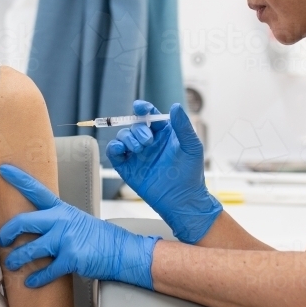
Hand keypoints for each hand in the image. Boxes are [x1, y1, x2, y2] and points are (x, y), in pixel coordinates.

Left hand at [0, 164, 159, 288]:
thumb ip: (55, 220)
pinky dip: (36, 278)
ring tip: (10, 265)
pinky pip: (47, 270)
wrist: (121, 251)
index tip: (3, 169)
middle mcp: (62, 220)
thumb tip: (33, 227)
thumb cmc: (97, 237)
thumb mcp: (76, 220)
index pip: (37, 190)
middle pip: (24, 222)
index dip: (19, 179)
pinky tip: (30, 282)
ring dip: (16, 259)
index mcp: (61, 209)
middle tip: (1, 241)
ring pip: (30, 249)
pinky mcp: (71, 258)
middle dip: (8, 233)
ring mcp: (66, 238)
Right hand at [106, 100, 221, 243]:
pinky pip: (114, 153)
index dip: (143, 109)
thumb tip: (175, 106)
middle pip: (134, 125)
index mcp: (164, 133)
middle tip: (147, 141)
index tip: (140, 107)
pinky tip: (120, 149)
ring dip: (127, 138)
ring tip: (139, 148)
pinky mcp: (127, 167)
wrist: (182, 200)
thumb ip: (183, 126)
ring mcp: (137, 154)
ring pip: (123, 136)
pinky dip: (113, 148)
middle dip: (138, 129)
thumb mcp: (192, 147)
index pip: (150, 116)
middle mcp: (149, 142)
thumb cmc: (190, 174)